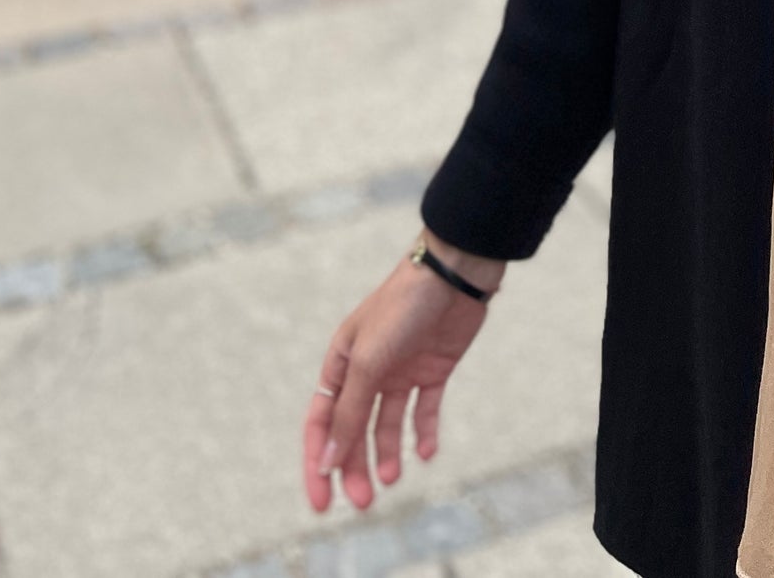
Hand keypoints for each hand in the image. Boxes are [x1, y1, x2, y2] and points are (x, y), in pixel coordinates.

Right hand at [302, 234, 506, 513]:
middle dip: (355, 466)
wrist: (454, 272)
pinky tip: (425, 452)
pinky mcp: (434, 369)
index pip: (322, 421)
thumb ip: (350, 412)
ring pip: (388, 424)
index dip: (319, 461)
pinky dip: (425, 432)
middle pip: (355, 429)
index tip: (321, 501)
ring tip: (392, 478)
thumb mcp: (370, 361)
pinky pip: (425, 409)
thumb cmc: (403, 307)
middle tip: (364, 501)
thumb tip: (327, 461)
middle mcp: (369, 368)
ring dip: (388, 453)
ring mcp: (402, 369)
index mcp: (342, 362)